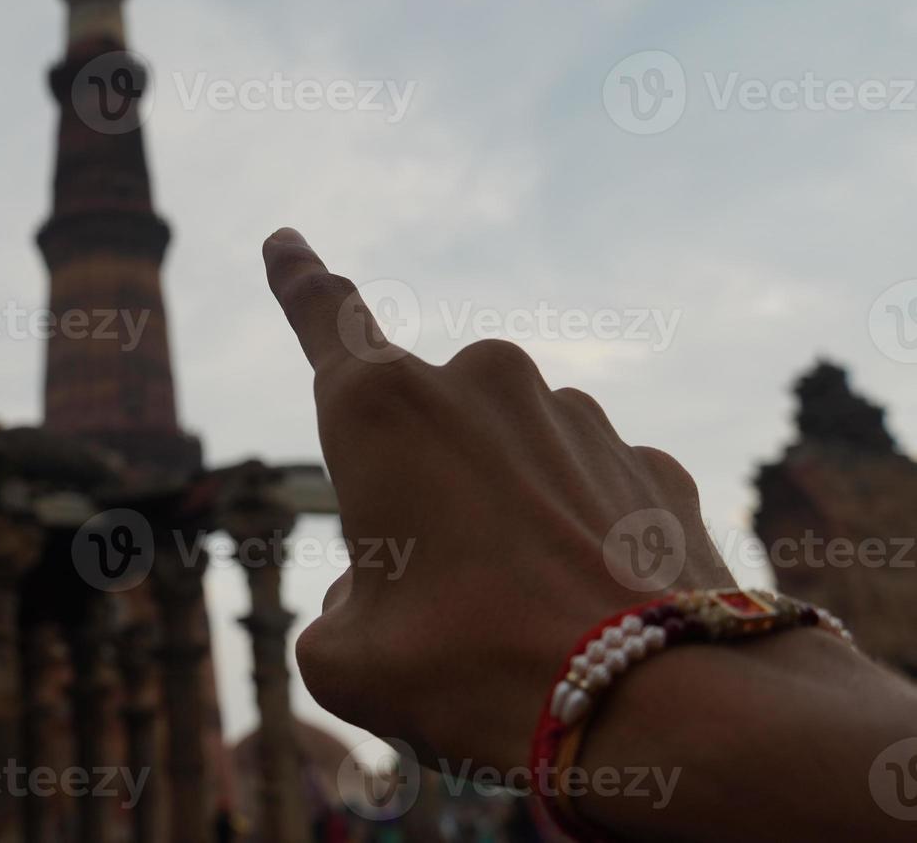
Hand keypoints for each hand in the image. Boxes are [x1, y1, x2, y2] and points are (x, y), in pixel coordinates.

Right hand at [261, 227, 733, 774]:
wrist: (659, 705)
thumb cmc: (471, 671)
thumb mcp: (347, 660)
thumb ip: (341, 609)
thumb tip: (381, 589)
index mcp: (383, 409)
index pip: (323, 317)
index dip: (297, 278)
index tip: (283, 237)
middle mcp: (480, 383)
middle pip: (422, 426)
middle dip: (418, 490)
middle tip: (439, 592)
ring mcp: (574, 416)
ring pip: (506, 459)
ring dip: (498, 516)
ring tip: (518, 616)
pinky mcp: (647, 461)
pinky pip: (583, 489)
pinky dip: (572, 535)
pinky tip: (587, 606)